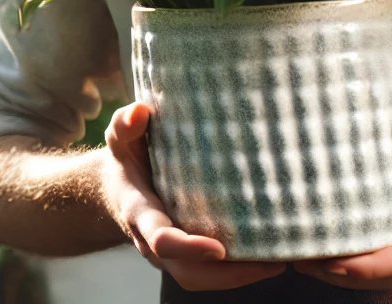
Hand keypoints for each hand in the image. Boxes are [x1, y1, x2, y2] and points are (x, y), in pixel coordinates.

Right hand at [101, 102, 284, 290]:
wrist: (115, 190)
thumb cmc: (125, 160)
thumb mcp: (120, 138)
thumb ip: (125, 124)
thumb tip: (139, 112)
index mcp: (140, 212)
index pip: (162, 239)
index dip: (189, 247)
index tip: (219, 248)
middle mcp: (153, 241)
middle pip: (187, 272)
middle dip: (228, 275)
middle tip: (271, 262)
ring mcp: (168, 253)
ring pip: (200, 279)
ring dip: (238, 277)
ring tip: (277, 261)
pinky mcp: (183, 255)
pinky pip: (207, 274)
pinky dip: (236, 271)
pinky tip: (265, 254)